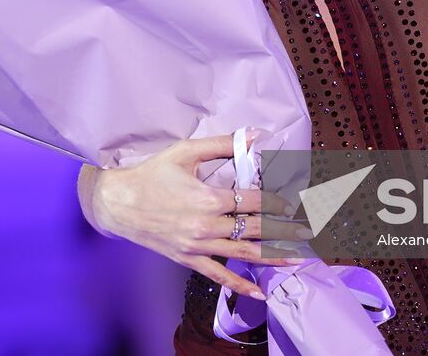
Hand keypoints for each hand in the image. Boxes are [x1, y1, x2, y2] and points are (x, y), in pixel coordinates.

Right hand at [86, 131, 305, 300]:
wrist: (118, 203)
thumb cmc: (151, 174)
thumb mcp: (186, 152)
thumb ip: (223, 144)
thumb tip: (254, 135)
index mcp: (208, 198)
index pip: (255, 201)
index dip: (279, 202)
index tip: (295, 202)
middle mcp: (206, 225)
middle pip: (256, 229)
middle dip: (285, 229)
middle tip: (309, 229)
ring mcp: (198, 246)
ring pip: (244, 253)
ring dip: (274, 256)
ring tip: (299, 256)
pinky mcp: (189, 259)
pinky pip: (219, 275)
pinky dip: (241, 285)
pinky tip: (260, 291)